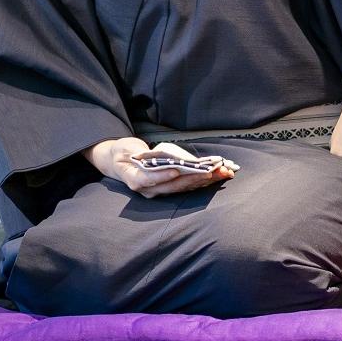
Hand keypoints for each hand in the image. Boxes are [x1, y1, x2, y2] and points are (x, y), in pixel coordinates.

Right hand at [86, 136, 231, 195]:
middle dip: (192, 179)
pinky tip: (217, 175)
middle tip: (208, 172)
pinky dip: (202, 180)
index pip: (148, 180)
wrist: (121, 162)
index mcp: (134, 180)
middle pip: (172, 186)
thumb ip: (135, 153)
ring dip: (203, 181)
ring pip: (183, 187)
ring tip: (220, 173)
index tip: (175, 170)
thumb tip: (153, 156)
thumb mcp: (124, 149)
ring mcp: (159, 191)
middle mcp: (148, 190)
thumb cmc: (123, 153)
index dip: (162, 176)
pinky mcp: (169, 188)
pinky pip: (187, 186)